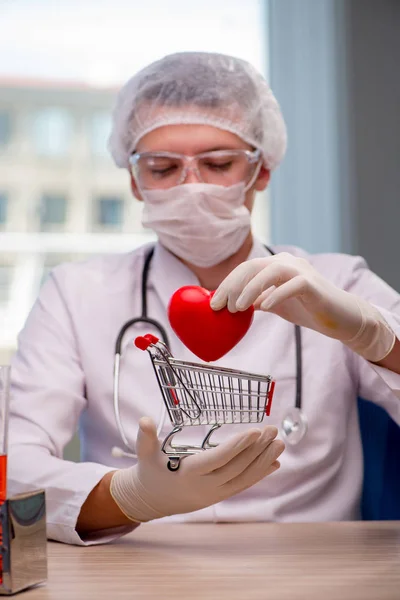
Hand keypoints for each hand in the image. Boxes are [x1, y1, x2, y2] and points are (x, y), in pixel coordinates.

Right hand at [110, 417, 283, 522]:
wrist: (152, 500)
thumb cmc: (150, 472)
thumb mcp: (145, 454)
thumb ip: (145, 437)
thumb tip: (143, 420)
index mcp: (189, 473)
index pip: (218, 459)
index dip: (238, 446)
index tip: (255, 431)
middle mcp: (206, 486)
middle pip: (237, 467)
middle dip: (257, 448)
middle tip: (273, 430)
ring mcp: (216, 492)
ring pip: (245, 477)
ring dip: (263, 460)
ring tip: (280, 443)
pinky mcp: (221, 495)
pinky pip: (244, 484)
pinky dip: (260, 473)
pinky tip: (275, 462)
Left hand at [210, 252, 394, 362]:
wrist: (340, 317)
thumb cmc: (307, 309)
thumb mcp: (275, 304)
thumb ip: (256, 300)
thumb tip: (231, 304)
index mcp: (275, 265)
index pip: (244, 269)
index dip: (226, 284)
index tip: (213, 303)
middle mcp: (286, 262)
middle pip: (252, 267)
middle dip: (232, 286)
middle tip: (222, 307)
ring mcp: (300, 270)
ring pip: (268, 272)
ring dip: (249, 290)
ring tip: (238, 308)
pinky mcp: (312, 284)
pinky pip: (291, 285)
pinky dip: (275, 295)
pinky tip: (265, 307)